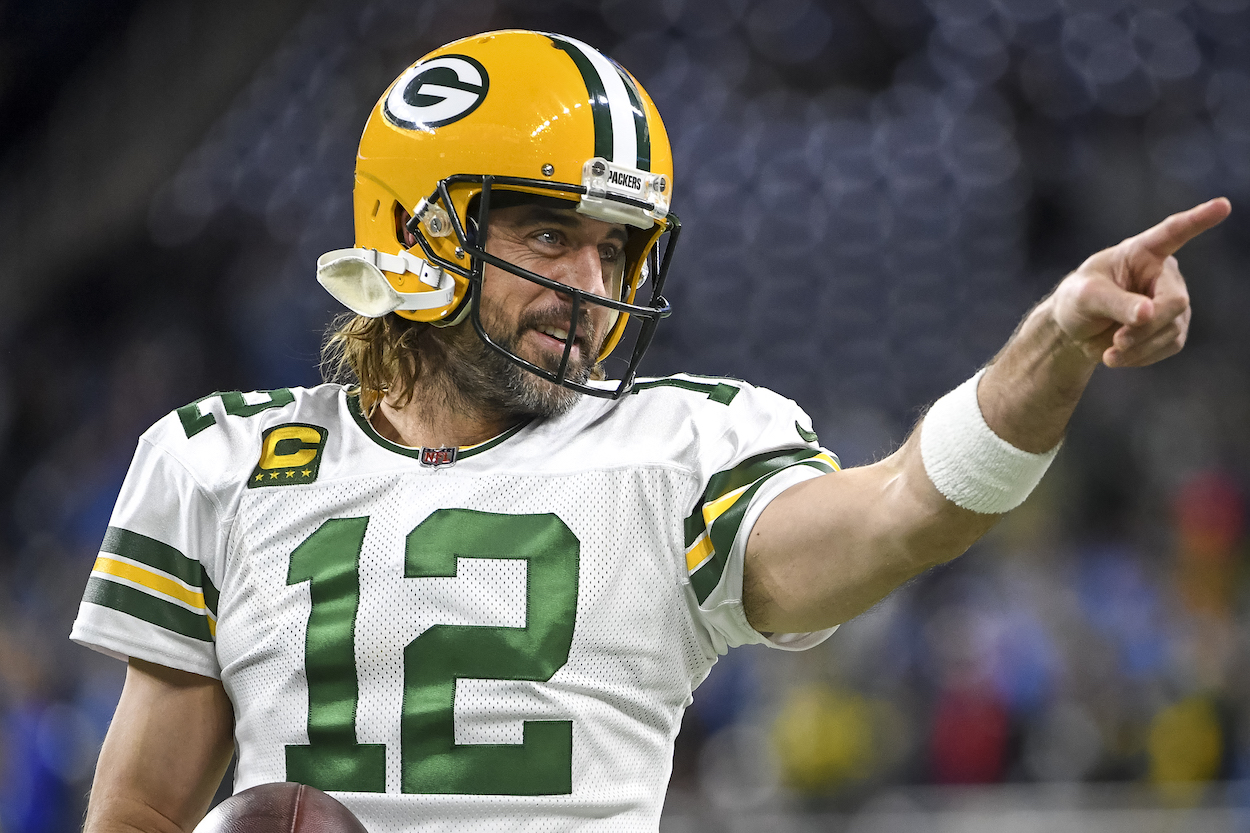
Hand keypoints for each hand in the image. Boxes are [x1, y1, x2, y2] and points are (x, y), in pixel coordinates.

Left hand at [1049, 198, 1230, 367]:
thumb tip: (1148, 313)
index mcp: (1142, 252)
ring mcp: (1173, 303)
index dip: (1198, 220)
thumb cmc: (1078, 300)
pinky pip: (1168, 346)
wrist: (1075, 330)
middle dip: (1145, 326)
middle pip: (1174, 302)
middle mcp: (1164, 275)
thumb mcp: (1085, 297)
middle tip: (1117, 341)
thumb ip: (1115, 302)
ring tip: (1109, 354)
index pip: (1173, 233)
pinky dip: (1141, 356)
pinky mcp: (1173, 328)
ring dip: (1138, 346)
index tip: (1223, 205)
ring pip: (1171, 329)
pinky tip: (1118, 356)